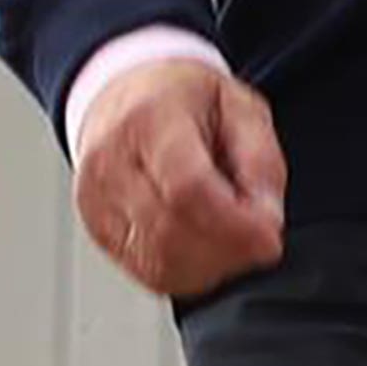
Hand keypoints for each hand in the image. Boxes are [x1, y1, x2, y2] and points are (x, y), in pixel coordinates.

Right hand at [76, 58, 285, 301]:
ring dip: (211, 265)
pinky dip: (188, 272)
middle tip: (258, 237)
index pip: (187, 189)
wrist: (125, 93)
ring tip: (233, 239)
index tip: (269, 237)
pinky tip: (207, 249)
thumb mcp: (239, 107)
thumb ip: (260, 161)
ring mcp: (97, 201)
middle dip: (229, 249)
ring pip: (159, 262)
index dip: (234, 225)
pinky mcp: (98, 230)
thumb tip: (266, 219)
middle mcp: (111, 162)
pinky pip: (147, 272)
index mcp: (148, 120)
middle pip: (172, 233)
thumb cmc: (180, 98)